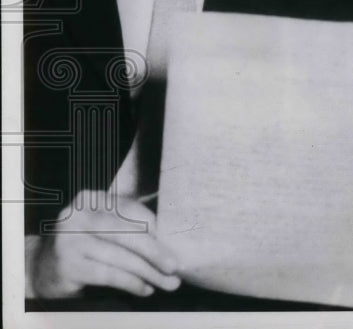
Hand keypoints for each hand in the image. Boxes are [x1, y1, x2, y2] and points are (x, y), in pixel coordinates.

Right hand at [31, 190, 181, 298]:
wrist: (41, 270)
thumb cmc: (85, 246)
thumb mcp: (104, 228)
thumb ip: (130, 224)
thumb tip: (172, 236)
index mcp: (91, 199)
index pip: (131, 209)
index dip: (156, 226)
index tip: (177, 241)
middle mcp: (77, 215)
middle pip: (127, 232)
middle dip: (156, 251)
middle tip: (176, 266)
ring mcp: (68, 240)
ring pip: (120, 256)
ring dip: (148, 272)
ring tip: (168, 283)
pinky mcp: (66, 265)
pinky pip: (108, 274)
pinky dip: (131, 283)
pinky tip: (145, 289)